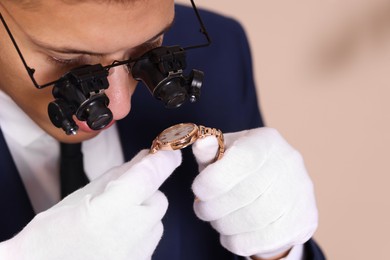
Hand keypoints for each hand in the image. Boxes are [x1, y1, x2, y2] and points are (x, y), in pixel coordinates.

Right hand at [0, 149, 180, 259]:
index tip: (170, 152)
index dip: (163, 161)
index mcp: (107, 213)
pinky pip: (149, 242)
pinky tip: (114, 238)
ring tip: (112, 223)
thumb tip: (142, 158)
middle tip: (121, 196)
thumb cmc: (49, 238)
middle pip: (159, 201)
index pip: (147, 177)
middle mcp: (127, 237)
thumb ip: (116, 176)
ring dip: (142, 215)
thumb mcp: (79, 197)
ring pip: (156, 222)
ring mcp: (135, 256)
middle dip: (145, 193)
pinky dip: (138, 234)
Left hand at [191, 127, 317, 257]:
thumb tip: (201, 143)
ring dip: (224, 224)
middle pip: (245, 193)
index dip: (214, 179)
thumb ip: (209, 151)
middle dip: (213, 206)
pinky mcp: (304, 219)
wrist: (279, 188)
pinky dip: (238, 241)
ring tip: (215, 220)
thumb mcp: (224, 154)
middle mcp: (289, 162)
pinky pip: (264, 239)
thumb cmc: (242, 168)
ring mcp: (300, 192)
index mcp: (266, 141)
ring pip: (253, 218)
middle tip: (201, 209)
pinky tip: (229, 235)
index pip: (242, 159)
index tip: (198, 189)